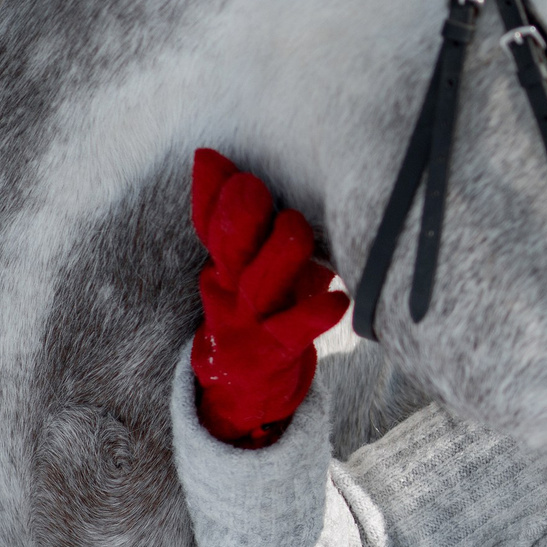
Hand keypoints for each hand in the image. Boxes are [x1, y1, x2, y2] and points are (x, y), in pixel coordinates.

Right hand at [189, 148, 349, 446]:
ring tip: (295, 227)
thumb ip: (233, 215)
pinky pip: (296, 330)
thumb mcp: (246, 262)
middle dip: (238, 217)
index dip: (213, 197)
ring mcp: (252, 322)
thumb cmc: (261, 310)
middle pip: (229, 250)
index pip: (210, 225)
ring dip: (279, 252)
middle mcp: (233, 290)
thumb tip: (208, 156)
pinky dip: (316, 313)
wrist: (247, 390)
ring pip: (261, 284)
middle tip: (252, 187)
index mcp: (225, 265)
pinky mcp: (276, 352)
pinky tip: (339, 299)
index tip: (218, 162)